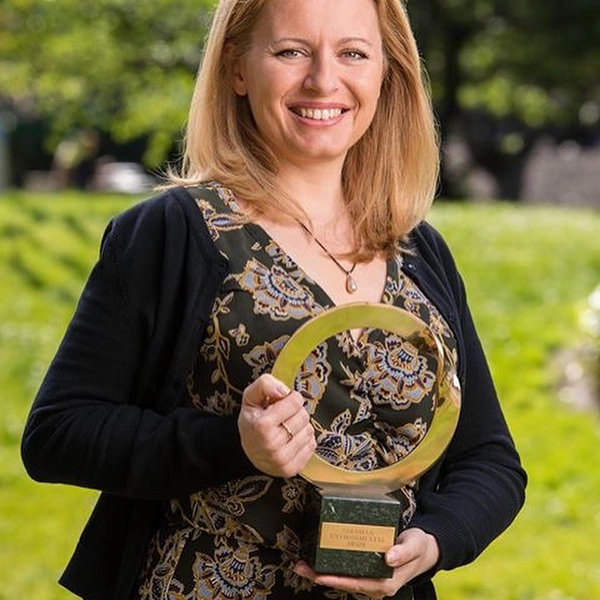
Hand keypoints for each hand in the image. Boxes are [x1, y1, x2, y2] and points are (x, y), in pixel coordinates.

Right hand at [238, 374, 315, 477]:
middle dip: (295, 412)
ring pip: (309, 431)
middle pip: (303, 416)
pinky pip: (312, 445)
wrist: (247, 451)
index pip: (295, 401)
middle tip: (283, 417)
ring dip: (300, 427)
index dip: (290, 398)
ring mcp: (282, 459)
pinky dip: (303, 440)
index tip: (281, 403)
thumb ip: (265, 384)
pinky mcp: (291, 469)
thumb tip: (285, 391)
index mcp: (262, 425)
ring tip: (286, 429)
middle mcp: (272, 444)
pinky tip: (290, 440)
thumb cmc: (252, 421)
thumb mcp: (251, 397)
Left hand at [293, 528, 439, 598]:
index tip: (320, 576)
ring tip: (302, 565)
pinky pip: (348, 572)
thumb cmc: (419, 546)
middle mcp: (376, 585)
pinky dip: (332, 568)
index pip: (357, 583)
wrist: (424, 549)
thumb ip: (404, 551)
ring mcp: (371, 580)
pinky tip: (319, 561)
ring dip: (323, 573)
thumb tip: (388, 557)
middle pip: (345, 583)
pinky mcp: (368, 573)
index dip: (337, 580)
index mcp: (386, 582)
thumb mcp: (415, 545)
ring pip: (344, 579)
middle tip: (301, 567)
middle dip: (321, 577)